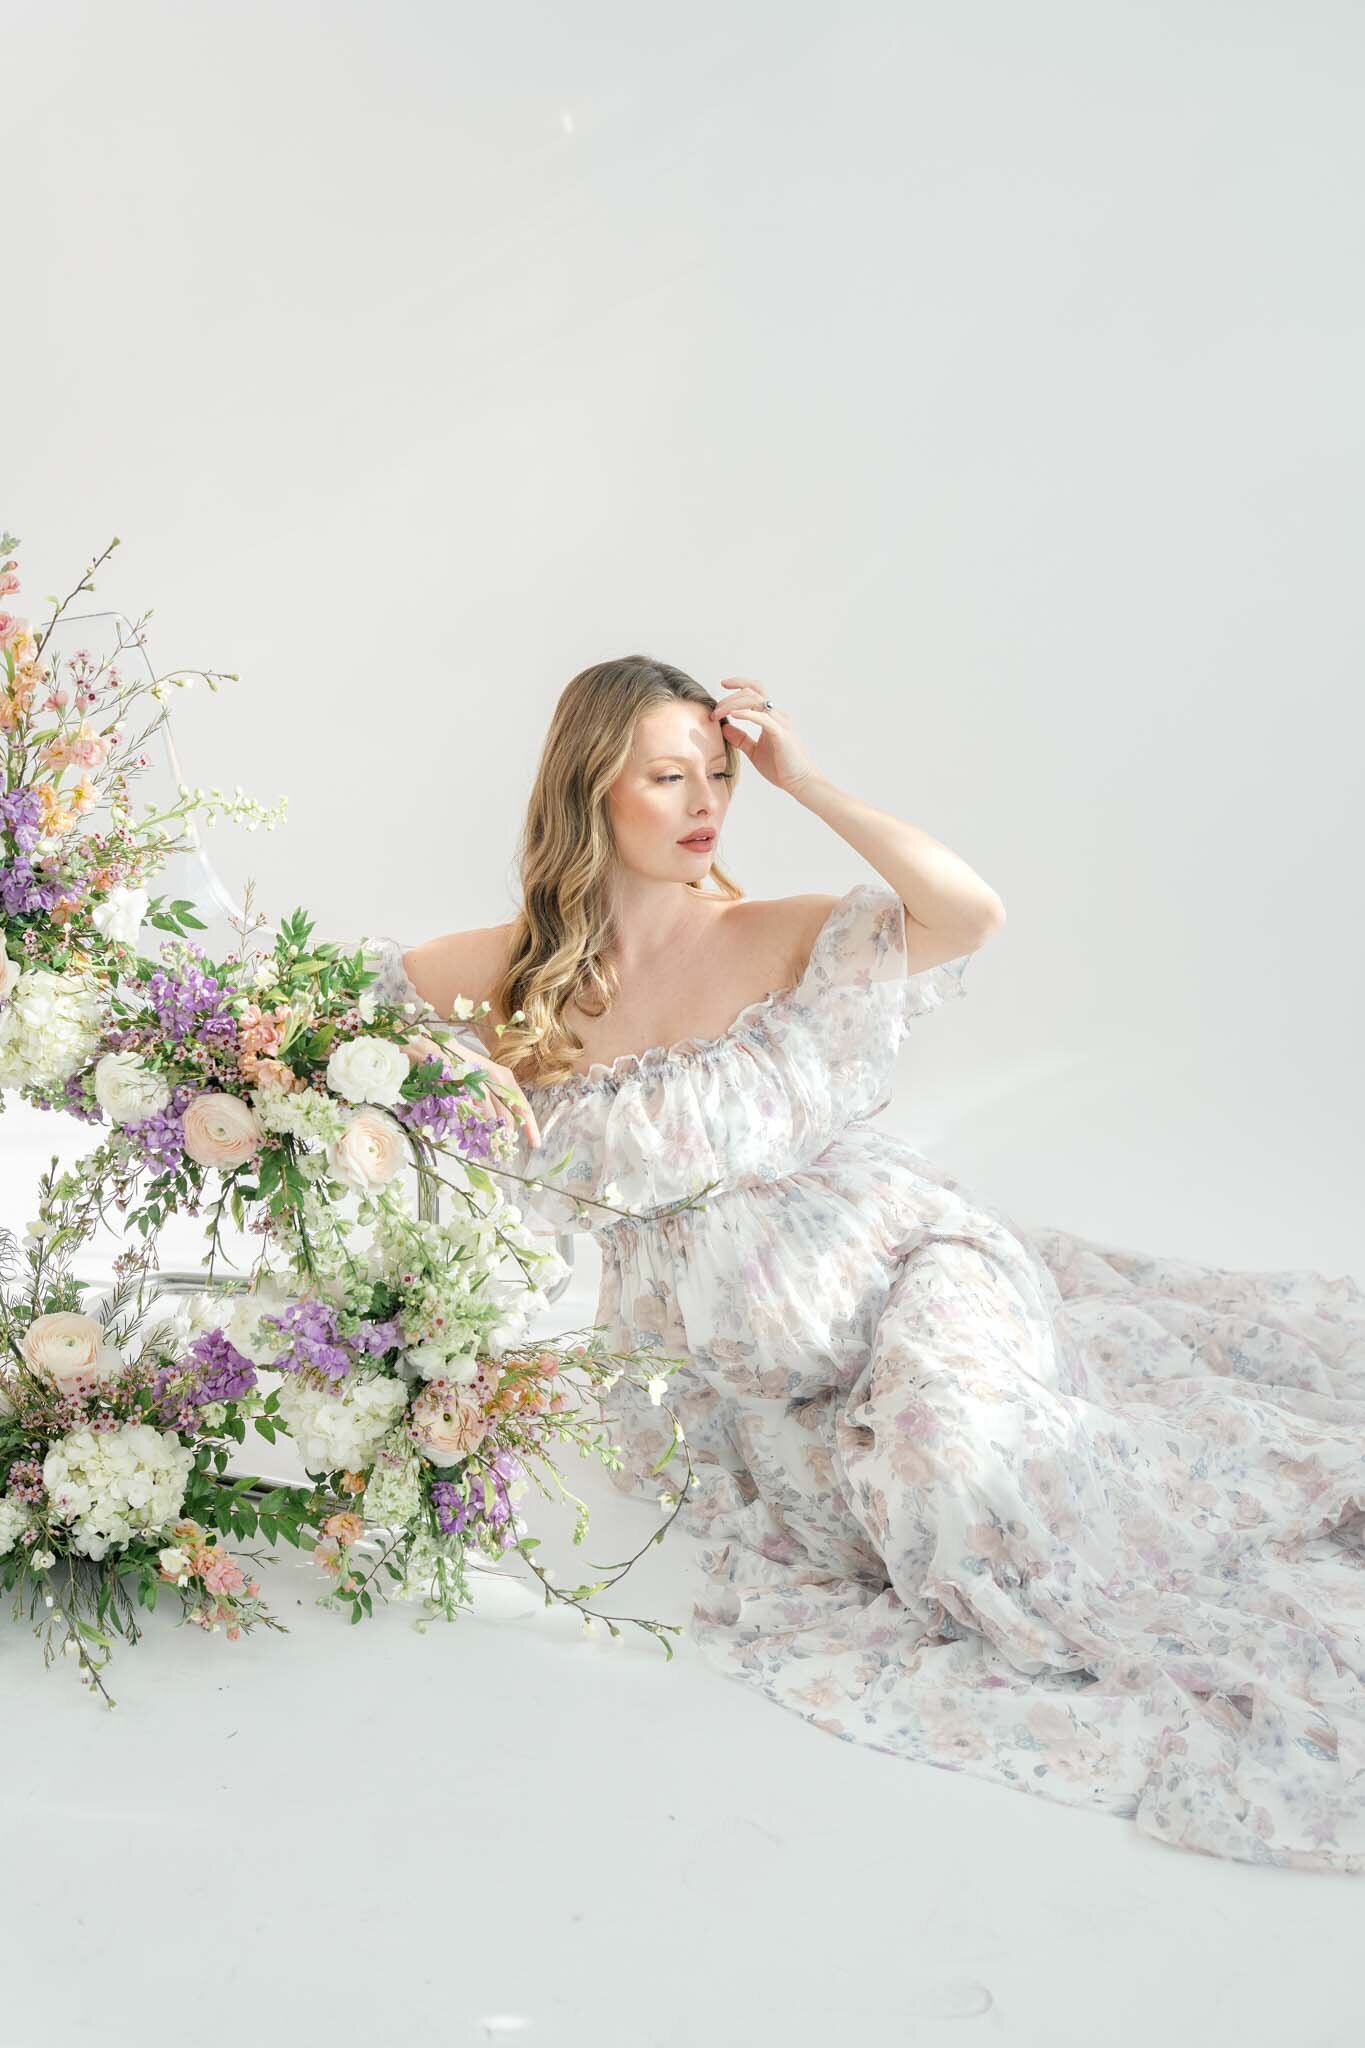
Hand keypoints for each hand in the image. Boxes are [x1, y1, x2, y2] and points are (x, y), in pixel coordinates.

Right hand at [435, 1039, 541, 1148]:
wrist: (429, 1048)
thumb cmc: (455, 1063)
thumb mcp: (480, 1077)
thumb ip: (493, 1097)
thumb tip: (502, 1124)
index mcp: (504, 1076)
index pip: (523, 1105)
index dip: (531, 1127)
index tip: (535, 1144)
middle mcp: (496, 1077)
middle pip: (510, 1115)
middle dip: (507, 1137)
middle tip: (501, 1152)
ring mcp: (479, 1081)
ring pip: (493, 1117)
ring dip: (492, 1136)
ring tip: (487, 1150)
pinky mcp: (462, 1085)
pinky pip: (474, 1112)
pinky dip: (476, 1127)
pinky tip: (474, 1136)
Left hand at [709, 677, 819, 794]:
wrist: (799, 782)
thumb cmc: (780, 767)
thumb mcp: (754, 751)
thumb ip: (740, 739)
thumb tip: (724, 727)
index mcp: (771, 717)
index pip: (755, 691)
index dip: (740, 683)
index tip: (723, 683)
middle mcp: (776, 715)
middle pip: (752, 692)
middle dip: (729, 698)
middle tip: (714, 712)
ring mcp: (779, 723)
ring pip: (755, 700)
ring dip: (733, 704)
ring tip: (718, 714)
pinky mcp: (780, 734)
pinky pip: (762, 718)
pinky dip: (747, 714)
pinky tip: (734, 715)